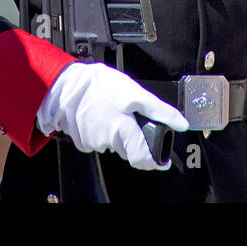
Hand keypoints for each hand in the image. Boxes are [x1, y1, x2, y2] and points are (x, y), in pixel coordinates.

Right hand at [36, 62, 188, 170]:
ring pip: (113, 143)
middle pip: (128, 149)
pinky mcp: (82, 140)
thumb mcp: (134, 91)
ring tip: (111, 111)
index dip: (154, 160)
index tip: (161, 159)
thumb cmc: (98, 85)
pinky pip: (98, 140)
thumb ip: (159, 110)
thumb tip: (180, 122)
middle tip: (128, 118)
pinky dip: (101, 131)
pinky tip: (99, 115)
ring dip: (116, 132)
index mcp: (123, 130)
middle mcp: (108, 140)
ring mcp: (93, 142)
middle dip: (132, 137)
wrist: (66, 85)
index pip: (143, 159)